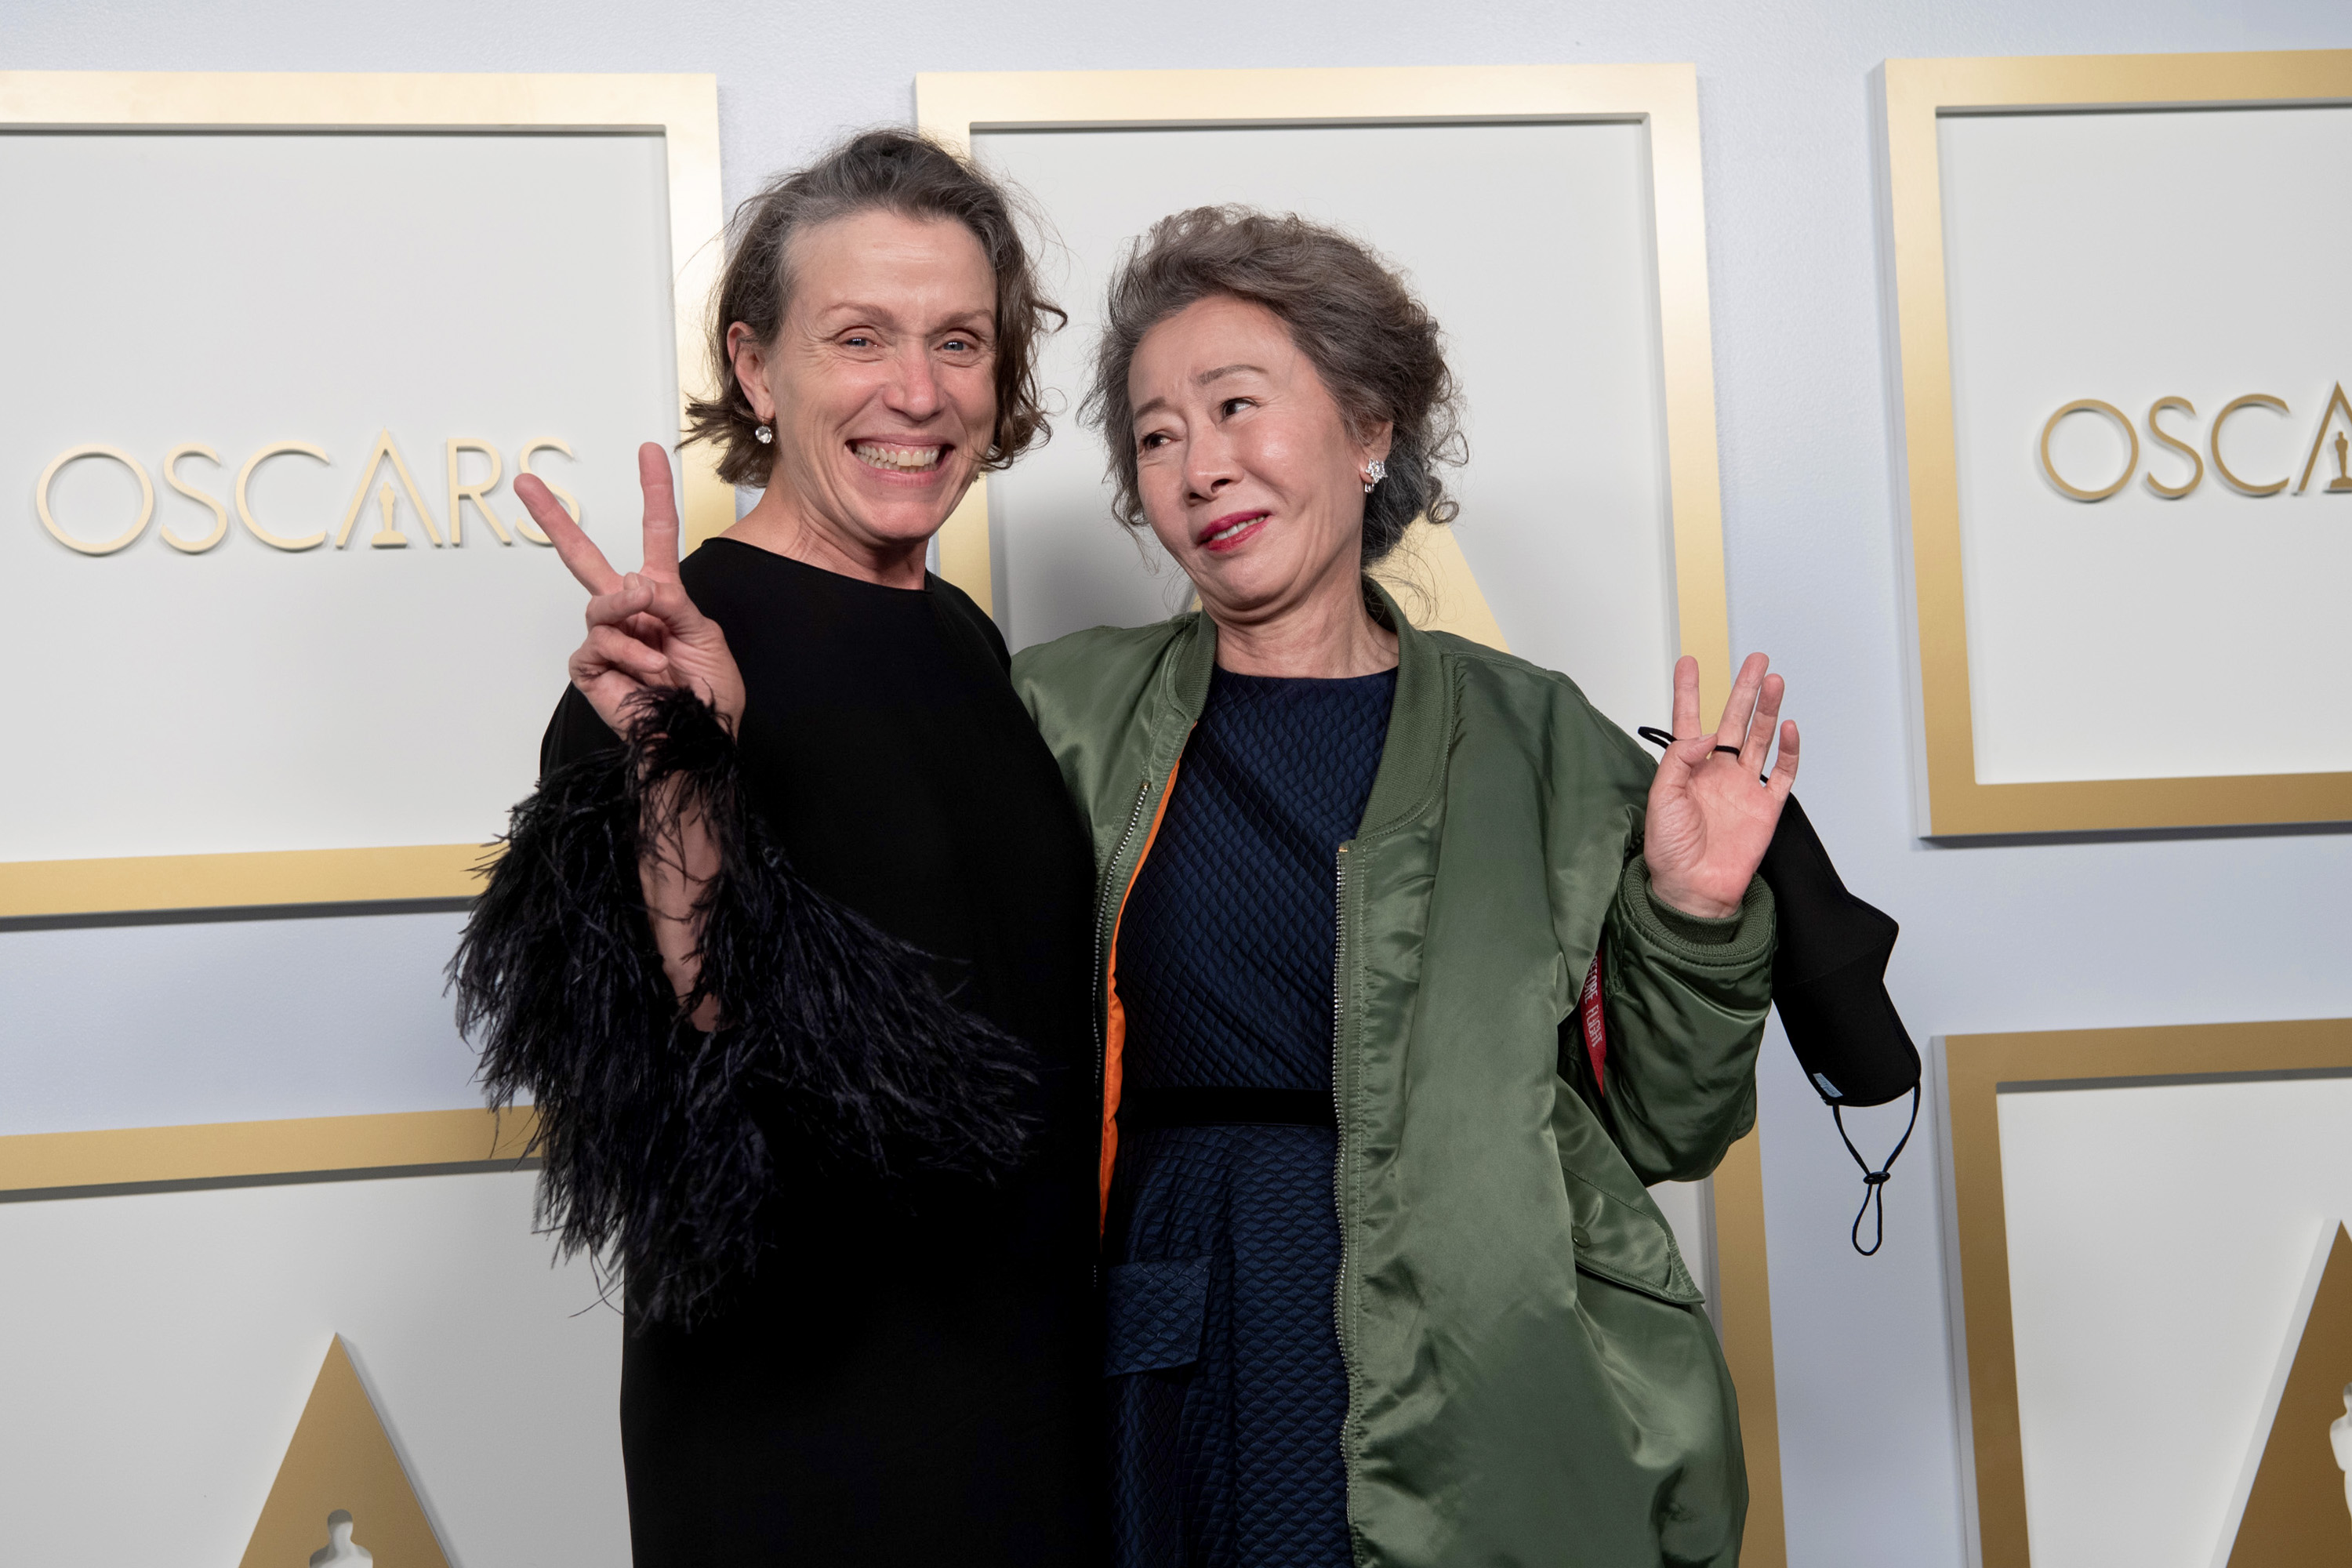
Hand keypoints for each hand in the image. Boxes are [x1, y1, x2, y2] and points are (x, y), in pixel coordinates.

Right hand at [522, 442, 744, 734]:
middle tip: (525, 483)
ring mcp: (606, 638)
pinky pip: (598, 643)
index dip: (653, 493)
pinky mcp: (590, 667)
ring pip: (600, 604)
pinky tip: (651, 672)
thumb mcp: (703, 633)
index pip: (655, 535)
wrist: (696, 738)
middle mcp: (628, 612)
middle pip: (584, 557)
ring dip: (629, 614)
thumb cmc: (708, 692)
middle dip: (555, 519)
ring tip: (660, 647)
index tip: (649, 451)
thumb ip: (672, 601)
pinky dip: (630, 655)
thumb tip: (635, 581)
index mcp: (661, 596)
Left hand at [1642, 653, 1797, 919]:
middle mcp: (1718, 772)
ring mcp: (1743, 787)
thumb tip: (1705, 735)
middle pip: (1735, 720)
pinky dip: (1788, 750)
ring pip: (1760, 739)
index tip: (1689, 662)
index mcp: (1687, 768)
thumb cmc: (1670, 849)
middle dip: (1745, 689)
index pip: (1688, 720)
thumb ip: (1679, 760)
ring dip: (1768, 710)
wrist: (1693, 889)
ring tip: (1774, 681)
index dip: (1689, 692)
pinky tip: (1788, 728)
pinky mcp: (1765, 807)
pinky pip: (1782, 773)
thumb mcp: (1661, 798)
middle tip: (1756, 660)